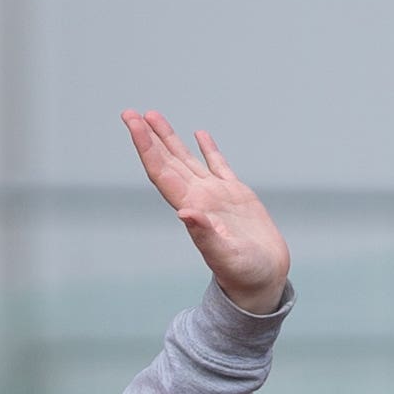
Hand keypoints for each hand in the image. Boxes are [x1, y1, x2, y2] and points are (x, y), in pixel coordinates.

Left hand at [124, 110, 288, 317]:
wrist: (262, 280)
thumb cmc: (243, 273)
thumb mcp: (225, 255)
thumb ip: (205, 235)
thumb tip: (185, 213)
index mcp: (191, 208)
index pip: (161, 171)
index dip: (146, 147)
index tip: (133, 124)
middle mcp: (198, 198)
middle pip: (167, 161)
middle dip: (149, 136)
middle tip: (131, 112)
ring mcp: (216, 196)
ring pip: (187, 159)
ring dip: (170, 139)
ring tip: (153, 116)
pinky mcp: (236, 196)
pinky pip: (218, 166)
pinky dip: (208, 149)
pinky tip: (200, 134)